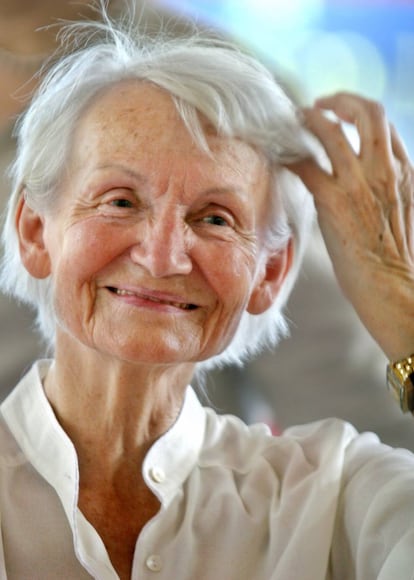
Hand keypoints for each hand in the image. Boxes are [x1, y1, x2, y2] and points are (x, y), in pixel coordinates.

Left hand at [288, 92, 413, 360]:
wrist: (391, 288)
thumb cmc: (393, 260)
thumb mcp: (402, 213)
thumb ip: (387, 188)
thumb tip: (361, 180)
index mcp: (405, 172)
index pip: (385, 125)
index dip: (359, 112)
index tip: (341, 113)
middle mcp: (385, 170)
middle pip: (368, 111)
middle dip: (340, 100)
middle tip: (319, 105)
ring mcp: (359, 183)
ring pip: (332, 130)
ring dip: (309, 120)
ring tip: (294, 123)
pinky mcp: (334, 201)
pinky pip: (305, 165)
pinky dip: (290, 157)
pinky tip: (282, 160)